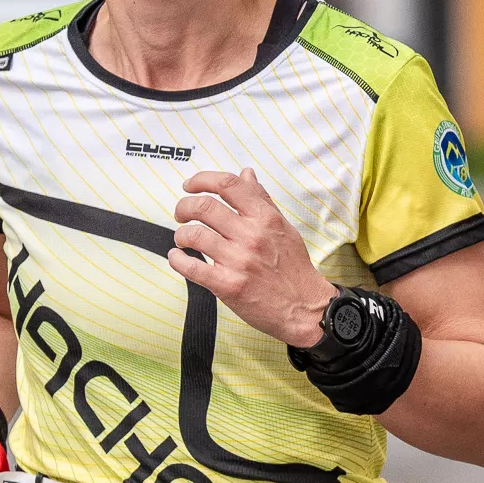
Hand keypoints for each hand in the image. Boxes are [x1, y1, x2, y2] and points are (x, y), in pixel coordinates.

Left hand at [169, 169, 338, 347]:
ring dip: (181, 235)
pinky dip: (177, 259)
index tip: (191, 185)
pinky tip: (179, 258)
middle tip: (182, 214)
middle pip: (203, 206)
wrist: (306, 308)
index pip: (229, 185)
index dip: (202, 180)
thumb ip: (262, 200)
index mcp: (266, 219)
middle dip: (184, 207)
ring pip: (193, 235)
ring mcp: (239, 261)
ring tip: (183, 239)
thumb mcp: (283, 228)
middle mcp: (252, 236)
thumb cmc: (294, 269)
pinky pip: (190, 267)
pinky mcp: (228, 285)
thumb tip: (246, 174)